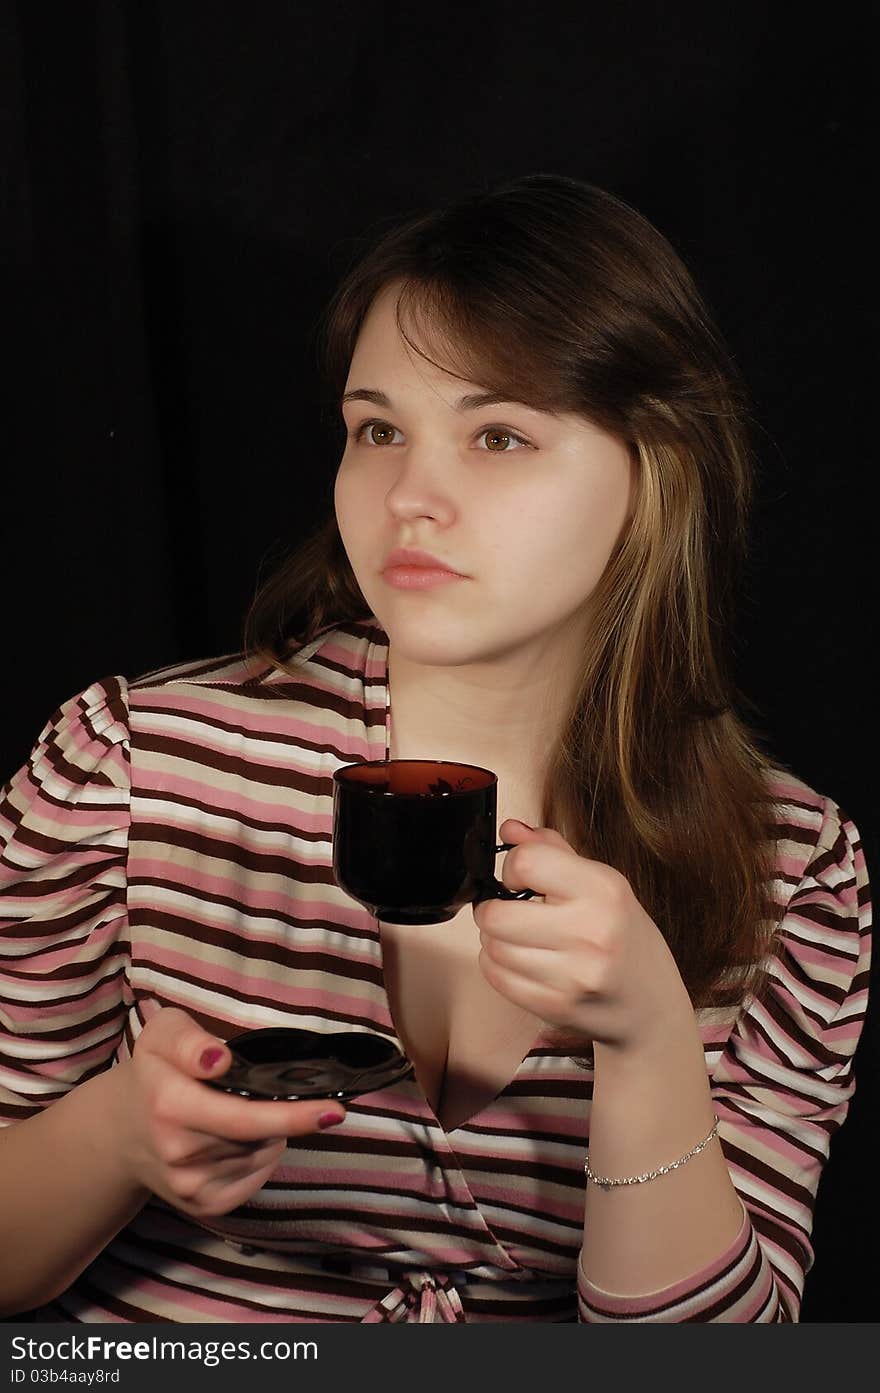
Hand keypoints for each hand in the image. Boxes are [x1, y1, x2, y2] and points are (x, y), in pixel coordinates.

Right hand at [110, 1007, 345, 1218]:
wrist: (122, 1130)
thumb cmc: (155, 1071)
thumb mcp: (163, 1035)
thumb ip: (189, 1040)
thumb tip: (218, 1060)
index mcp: (170, 1105)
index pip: (244, 1117)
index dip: (291, 1116)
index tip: (332, 1110)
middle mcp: (179, 1152)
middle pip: (260, 1136)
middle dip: (283, 1115)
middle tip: (304, 1099)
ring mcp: (191, 1186)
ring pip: (261, 1156)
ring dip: (271, 1134)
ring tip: (251, 1111)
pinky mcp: (204, 1206)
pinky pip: (256, 1178)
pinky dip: (263, 1156)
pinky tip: (247, 1139)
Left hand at [473, 821, 692, 1051]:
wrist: (652, 1003)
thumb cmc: (623, 936)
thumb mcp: (602, 884)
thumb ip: (553, 851)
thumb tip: (509, 829)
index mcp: (604, 890)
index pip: (526, 862)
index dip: (513, 866)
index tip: (520, 878)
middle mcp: (592, 932)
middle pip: (497, 914)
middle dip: (492, 909)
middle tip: (507, 910)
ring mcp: (574, 974)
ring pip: (493, 948)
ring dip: (495, 939)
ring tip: (518, 938)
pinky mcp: (558, 1006)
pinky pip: (498, 978)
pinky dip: (498, 966)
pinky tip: (521, 960)